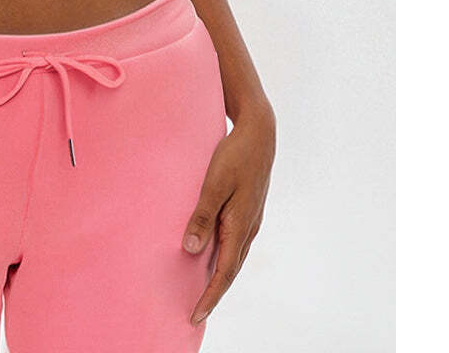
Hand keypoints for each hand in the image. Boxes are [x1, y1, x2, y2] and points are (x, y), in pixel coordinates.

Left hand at [181, 105, 275, 326]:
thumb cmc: (234, 155)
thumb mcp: (214, 183)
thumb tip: (190, 249)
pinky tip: (213, 255)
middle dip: (214, 293)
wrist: (259, 133)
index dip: (210, 296)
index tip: (195, 314)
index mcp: (240, 225)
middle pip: (230, 270)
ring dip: (220, 276)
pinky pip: (235, 242)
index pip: (224, 272)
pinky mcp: (248, 209)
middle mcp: (248, 227)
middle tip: (196, 312)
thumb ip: (202, 216)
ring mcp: (250, 219)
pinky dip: (224, 257)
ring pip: (234, 256)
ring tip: (203, 291)